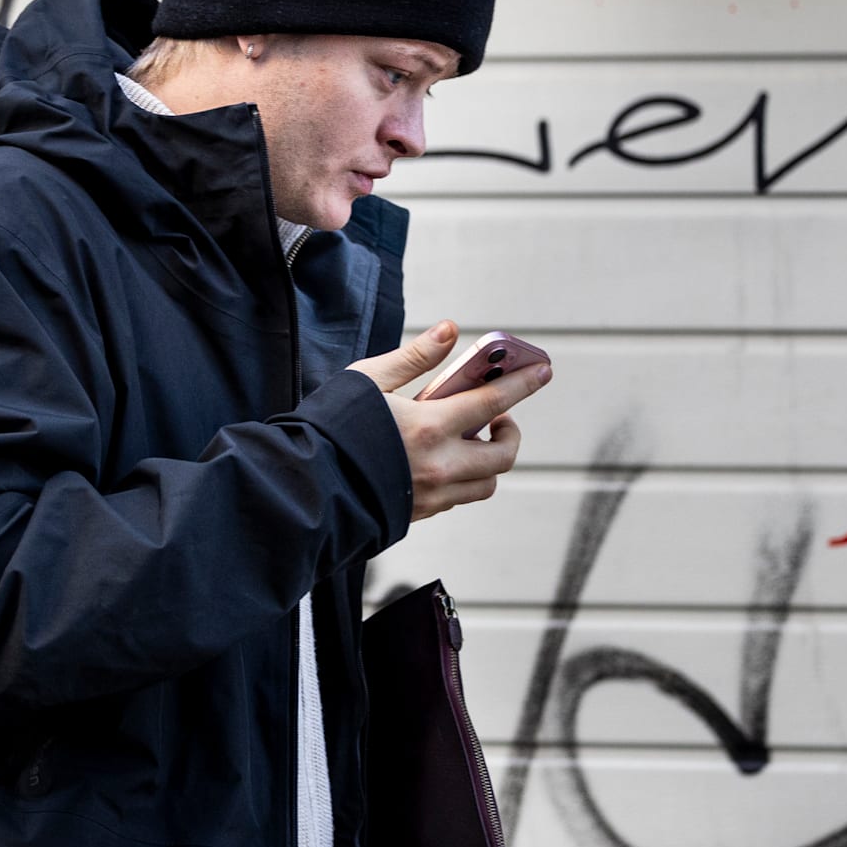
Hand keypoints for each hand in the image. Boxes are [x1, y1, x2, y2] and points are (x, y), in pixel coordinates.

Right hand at [347, 321, 550, 522]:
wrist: (305, 487)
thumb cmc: (331, 428)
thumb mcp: (369, 379)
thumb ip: (414, 357)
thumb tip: (450, 331)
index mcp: (430, 426)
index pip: (494, 401)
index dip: (522, 383)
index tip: (542, 370)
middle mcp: (440, 465)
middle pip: (503, 454)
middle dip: (510, 432)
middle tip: (496, 417)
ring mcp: (432, 495)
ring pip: (486, 483)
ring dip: (488, 460)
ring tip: (468, 441)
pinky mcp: (419, 515)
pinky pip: (458, 498)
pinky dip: (461, 478)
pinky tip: (440, 460)